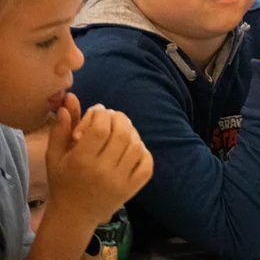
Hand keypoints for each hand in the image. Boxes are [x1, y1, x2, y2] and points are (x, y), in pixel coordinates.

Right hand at [46, 94, 152, 226]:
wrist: (75, 215)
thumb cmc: (63, 182)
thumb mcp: (55, 157)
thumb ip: (61, 129)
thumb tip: (69, 101)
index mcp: (81, 162)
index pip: (100, 128)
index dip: (101, 113)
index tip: (98, 110)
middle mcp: (103, 171)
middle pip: (121, 133)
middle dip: (118, 118)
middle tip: (112, 117)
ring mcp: (121, 181)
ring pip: (136, 145)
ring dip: (130, 132)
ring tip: (120, 130)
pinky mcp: (133, 188)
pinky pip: (147, 163)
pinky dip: (142, 150)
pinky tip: (131, 148)